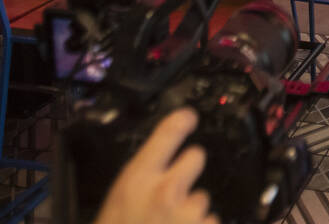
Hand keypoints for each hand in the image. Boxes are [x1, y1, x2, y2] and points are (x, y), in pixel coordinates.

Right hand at [94, 109, 216, 223]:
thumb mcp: (118, 199)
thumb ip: (141, 176)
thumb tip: (157, 161)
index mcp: (139, 179)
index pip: (167, 132)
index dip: (182, 120)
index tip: (189, 116)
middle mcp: (167, 191)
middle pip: (196, 156)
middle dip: (189, 167)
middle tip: (177, 183)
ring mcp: (188, 212)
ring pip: (202, 196)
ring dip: (191, 209)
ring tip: (171, 222)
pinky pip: (210, 220)